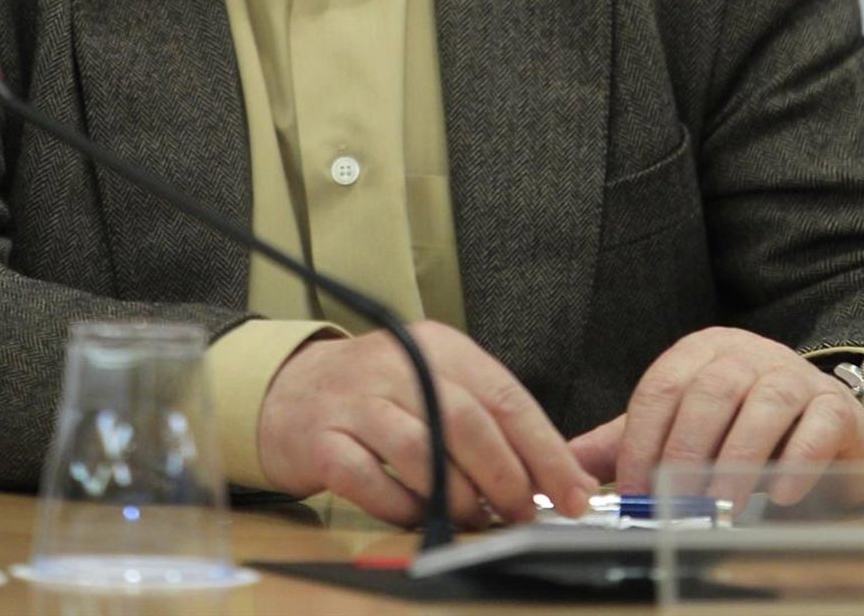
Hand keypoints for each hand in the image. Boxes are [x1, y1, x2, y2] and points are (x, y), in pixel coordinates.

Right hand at [257, 321, 596, 527]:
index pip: (503, 395)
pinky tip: (416, 514)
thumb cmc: (380, 395)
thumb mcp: (436, 385)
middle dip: (505, 477)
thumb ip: (492, 423)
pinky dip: (403, 508)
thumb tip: (561, 479)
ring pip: (421, 452)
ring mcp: (355, 401)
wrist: (290, 392)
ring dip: (458, 498)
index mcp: (436, 346)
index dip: (544, 450)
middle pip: (465, 422)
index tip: (573, 493)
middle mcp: (396, 365)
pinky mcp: (322, 441)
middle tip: (522, 513)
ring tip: (472, 518)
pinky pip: (372, 483)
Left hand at [569, 327, 863, 505]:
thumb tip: (565, 463)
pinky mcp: (833, 405)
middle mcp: (744, 354)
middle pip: (708, 394)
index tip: (634, 493)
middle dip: (686, 453)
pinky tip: (779, 494)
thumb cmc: (739, 422)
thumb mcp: (682, 424)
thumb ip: (629, 442)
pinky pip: (816, 426)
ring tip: (723, 506)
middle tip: (676, 504)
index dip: (642, 442)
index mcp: (699, 352)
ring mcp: (791, 375)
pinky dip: (797, 460)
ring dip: (738, 458)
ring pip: (761, 405)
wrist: (818, 416)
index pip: (661, 389)